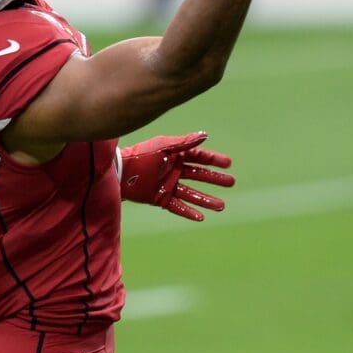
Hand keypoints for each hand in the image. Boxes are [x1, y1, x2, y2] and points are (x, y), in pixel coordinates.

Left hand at [119, 132, 234, 221]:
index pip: (199, 158)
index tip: (228, 163)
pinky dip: (189, 212)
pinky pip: (178, 207)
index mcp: (176, 155)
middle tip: (231, 182)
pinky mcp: (160, 199)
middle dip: (215, 179)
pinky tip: (201, 217)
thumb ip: (184, 142)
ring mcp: (168, 185)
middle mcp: (174, 171)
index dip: (214, 160)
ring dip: (206, 200)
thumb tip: (205, 135)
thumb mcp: (163, 146)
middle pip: (200, 176)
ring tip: (222, 206)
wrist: (120, 171)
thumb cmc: (141, 154)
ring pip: (192, 194)